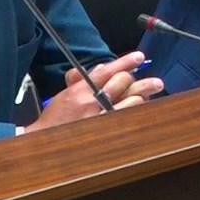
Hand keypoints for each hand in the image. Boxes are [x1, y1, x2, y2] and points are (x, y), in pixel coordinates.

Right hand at [27, 51, 162, 131]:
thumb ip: (82, 79)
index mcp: (79, 89)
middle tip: (152, 78)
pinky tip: (143, 105)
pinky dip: (137, 109)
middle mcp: (91, 101)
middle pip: (121, 81)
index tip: (139, 57)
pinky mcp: (107, 130)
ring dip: (142, 92)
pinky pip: (128, 115)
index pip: (106, 70)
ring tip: (154, 87)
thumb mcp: (65, 94)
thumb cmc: (56, 119)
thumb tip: (103, 67)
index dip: (125, 62)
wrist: (45, 143)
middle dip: (135, 78)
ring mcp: (100, 116)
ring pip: (130, 98)